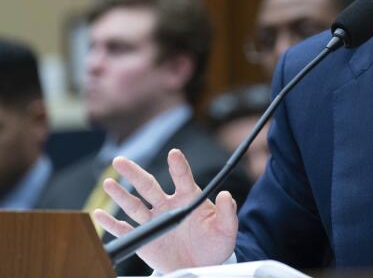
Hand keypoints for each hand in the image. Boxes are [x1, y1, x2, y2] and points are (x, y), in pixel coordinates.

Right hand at [94, 149, 237, 272]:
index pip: (183, 178)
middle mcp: (169, 205)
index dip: (178, 166)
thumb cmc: (216, 243)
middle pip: (149, 186)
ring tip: (108, 182)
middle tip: (120, 160)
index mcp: (189, 198)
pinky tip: (98, 214)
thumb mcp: (226, 228)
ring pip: (134, 205)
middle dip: (134, 173)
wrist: (204, 265)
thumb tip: (226, 195)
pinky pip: (126, 230)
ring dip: (120, 194)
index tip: (174, 154)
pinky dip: (112, 224)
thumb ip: (227, 212)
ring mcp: (155, 221)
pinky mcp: (146, 239)